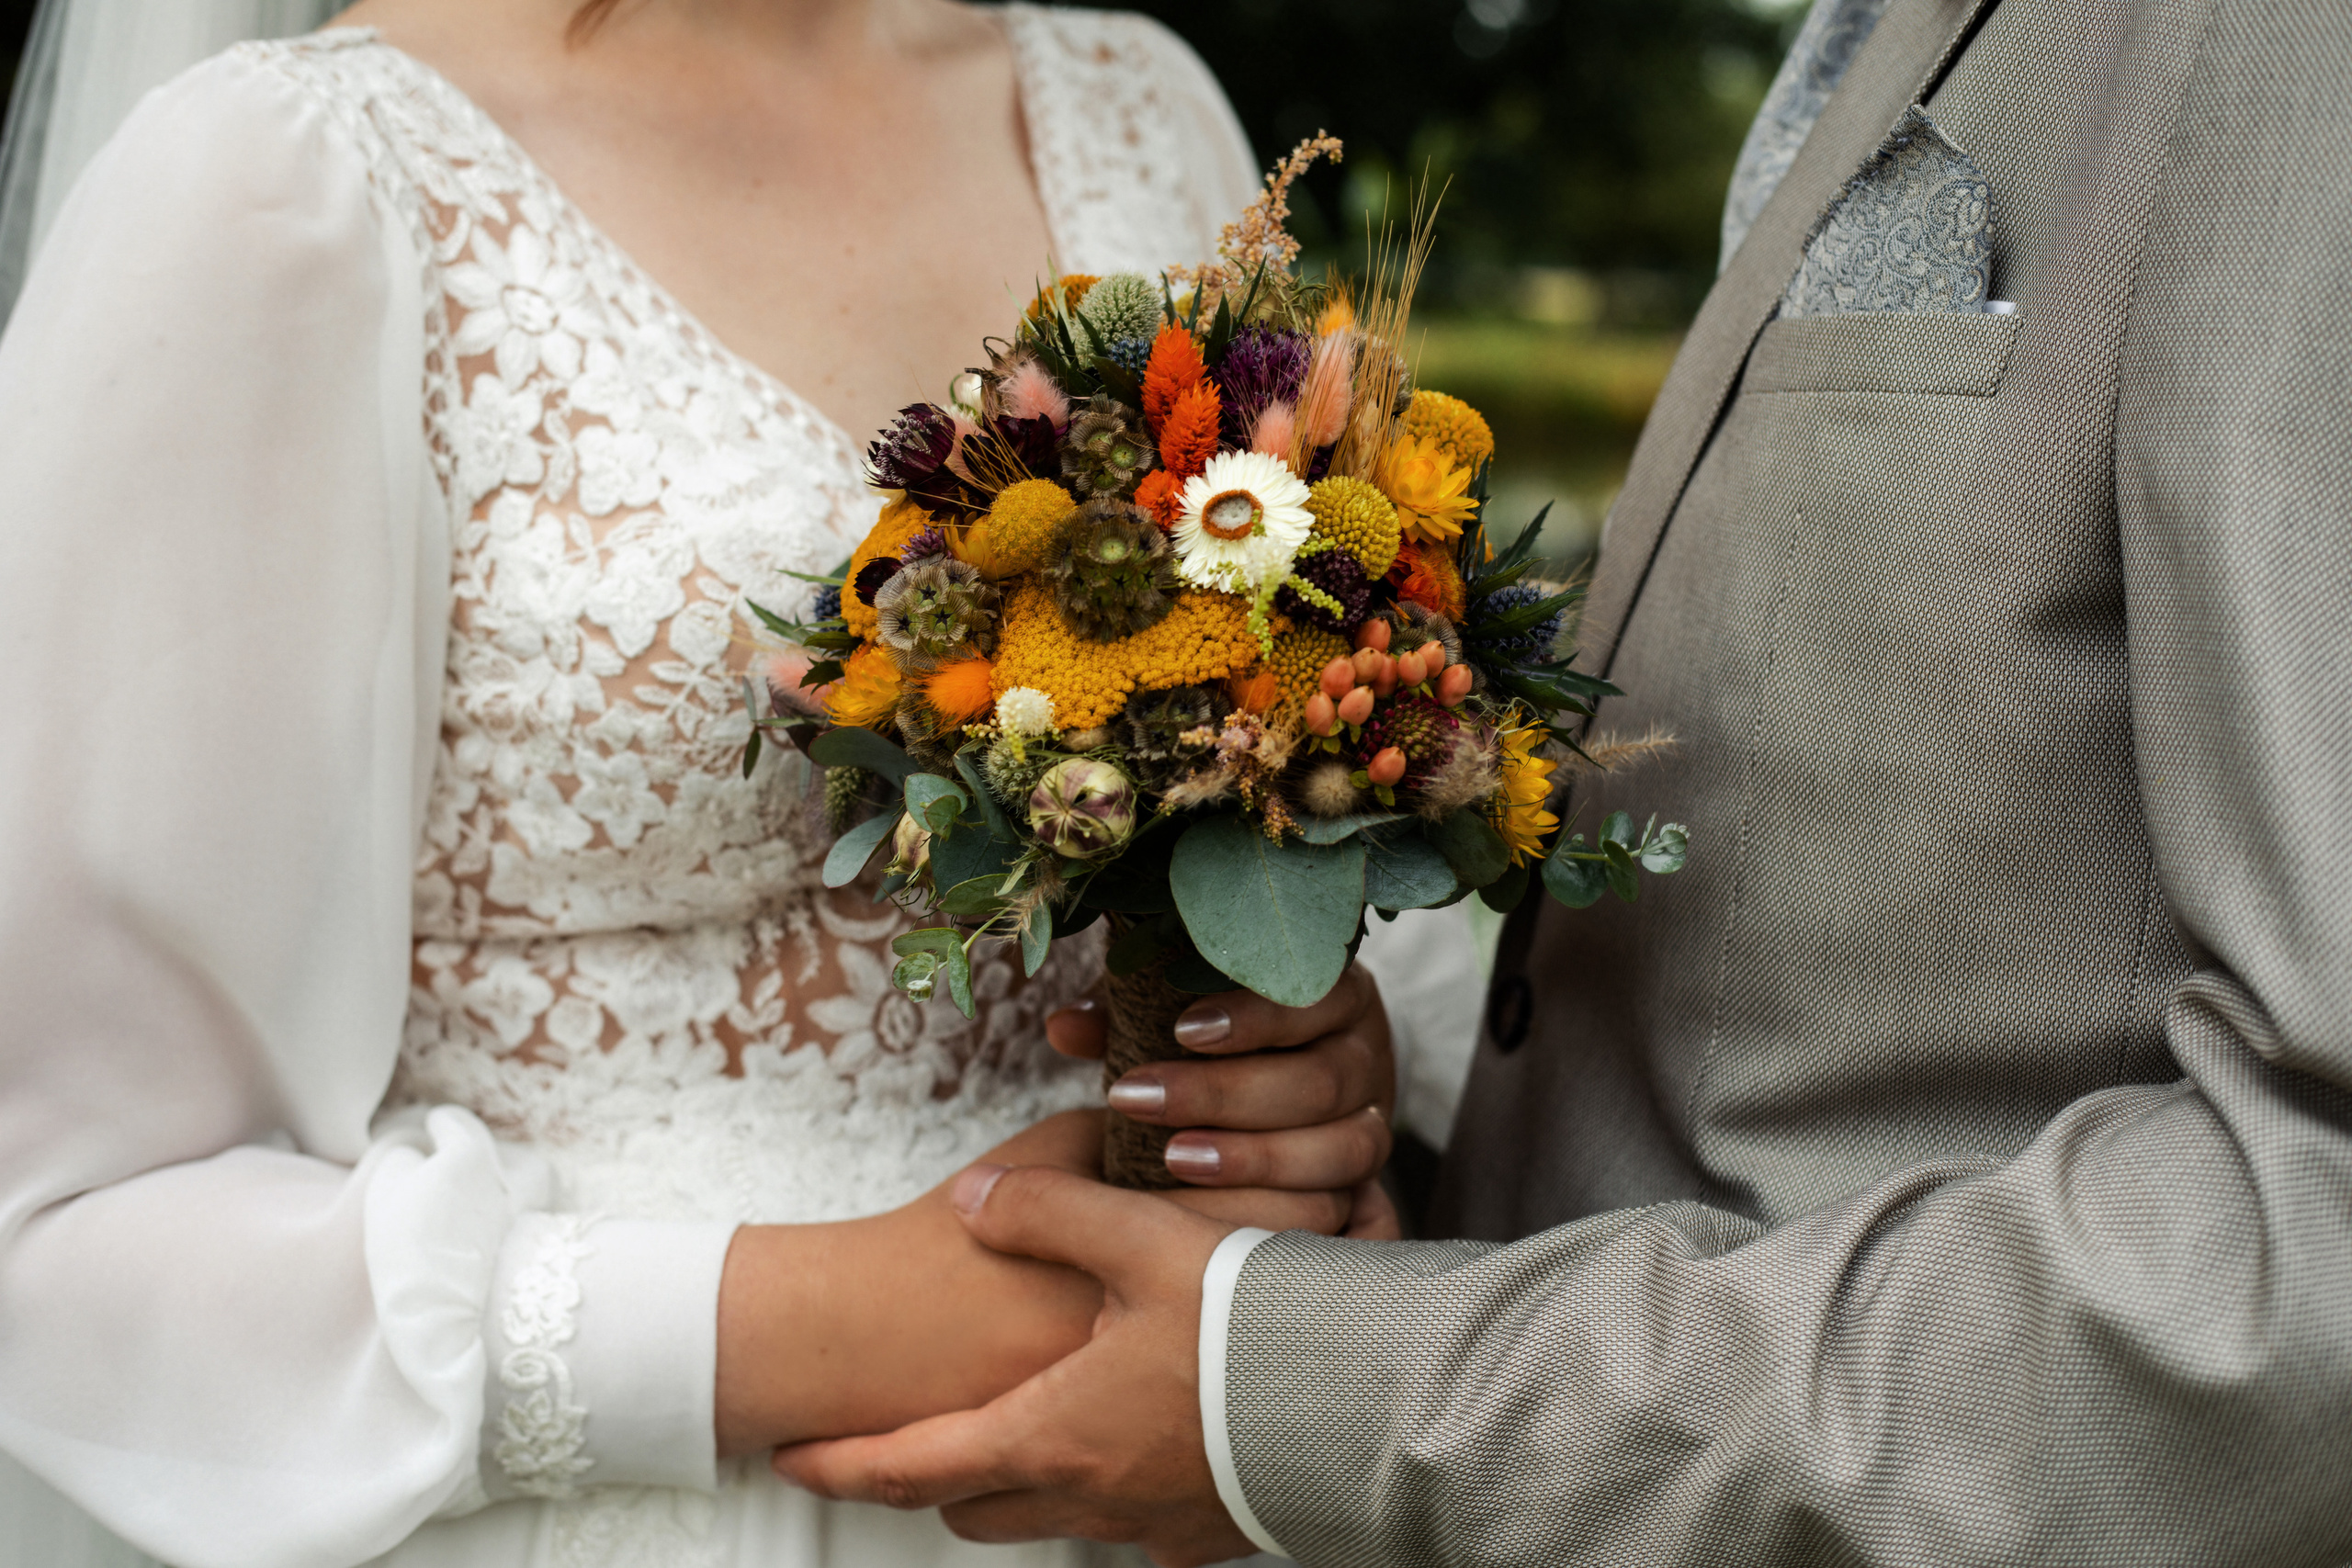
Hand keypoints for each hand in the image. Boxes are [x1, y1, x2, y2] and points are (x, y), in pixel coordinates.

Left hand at [776, 1163, 1249, 1565]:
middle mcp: (1087, 1496)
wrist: (1366, 1404)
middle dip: (923, 1475)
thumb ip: (1046, 1208)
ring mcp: (1148, 1525)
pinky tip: (1130, 1437)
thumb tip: (976, 1197)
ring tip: (1009, 1425)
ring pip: (1046, 1515)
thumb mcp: (1140, 1240)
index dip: (841, 1464)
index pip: (911, 1468)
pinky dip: (1100, 1486)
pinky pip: (1127, 1522)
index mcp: (1049, 1432)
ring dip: (1011, 1479)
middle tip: (894, 1439)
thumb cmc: (1251, 1322)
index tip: (787, 1457)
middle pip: (969, 1504)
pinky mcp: (1207, 1536)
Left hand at [1047, 961, 1401, 1238]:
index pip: (1310, 996)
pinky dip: (1279, 1197)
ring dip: (1253, 1156)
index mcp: (1333, 992)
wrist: (1281, 1102)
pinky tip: (1217, 1208)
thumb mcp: (1177, 1017)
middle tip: (1136, 1098)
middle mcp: (1366, 1053)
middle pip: (1319, 1080)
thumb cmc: (1216, 1048)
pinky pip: (1343, 1195)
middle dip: (1224, 1093)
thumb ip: (1131, 1016)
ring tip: (1172, 1158)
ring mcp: (1375, 1119)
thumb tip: (1064, 1027)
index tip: (1180, 1031)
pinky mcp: (1368, 1179)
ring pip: (1342, 1144)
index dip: (1251, 1016)